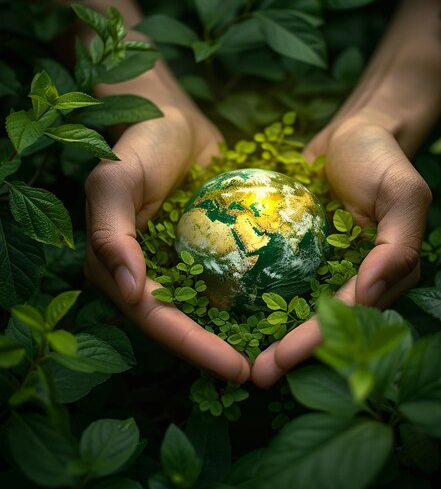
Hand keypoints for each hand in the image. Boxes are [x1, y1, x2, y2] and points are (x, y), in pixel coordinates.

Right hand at [85, 105, 250, 383]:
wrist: (171, 115)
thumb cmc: (140, 142)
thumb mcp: (114, 179)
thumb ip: (110, 232)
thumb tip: (128, 291)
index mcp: (117, 267)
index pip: (155, 319)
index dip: (193, 348)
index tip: (235, 369)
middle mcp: (146, 272)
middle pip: (181, 325)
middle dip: (216, 353)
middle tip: (261, 373)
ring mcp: (176, 261)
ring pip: (204, 310)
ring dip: (235, 334)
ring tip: (275, 354)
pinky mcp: (203, 248)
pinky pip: (224, 279)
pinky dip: (247, 298)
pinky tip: (281, 311)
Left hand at [251, 113, 431, 386]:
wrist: (352, 133)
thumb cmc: (380, 158)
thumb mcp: (403, 193)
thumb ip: (398, 244)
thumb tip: (371, 294)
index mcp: (387, 273)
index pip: (351, 316)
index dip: (319, 340)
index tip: (282, 358)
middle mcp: (359, 277)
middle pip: (327, 323)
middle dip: (295, 351)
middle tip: (260, 374)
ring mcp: (331, 266)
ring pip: (304, 310)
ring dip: (278, 337)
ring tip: (246, 362)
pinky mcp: (305, 253)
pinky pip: (286, 281)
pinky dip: (266, 302)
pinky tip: (236, 318)